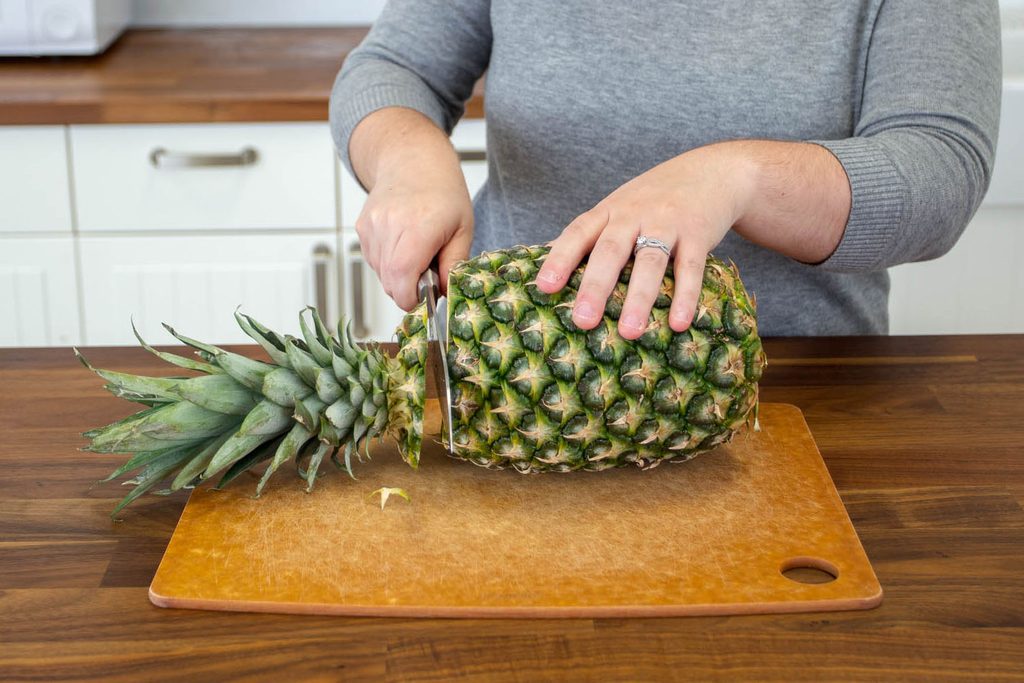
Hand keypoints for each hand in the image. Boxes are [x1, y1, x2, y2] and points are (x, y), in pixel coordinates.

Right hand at [348, 108, 473, 310]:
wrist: (413, 160)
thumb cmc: (443, 192)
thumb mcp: (463, 229)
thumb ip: (454, 264)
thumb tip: (445, 293)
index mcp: (418, 229)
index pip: (402, 280)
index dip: (411, 298)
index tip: (425, 298)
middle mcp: (389, 227)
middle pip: (390, 282)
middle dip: (408, 288)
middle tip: (427, 272)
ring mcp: (371, 226)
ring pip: (380, 273)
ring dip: (398, 274)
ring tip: (416, 251)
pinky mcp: (362, 227)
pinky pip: (373, 259)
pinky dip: (387, 261)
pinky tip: (402, 243)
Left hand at [536, 143, 757, 338]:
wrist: (712, 171)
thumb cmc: (655, 199)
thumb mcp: (618, 207)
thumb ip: (589, 233)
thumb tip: (543, 260)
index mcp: (609, 211)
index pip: (578, 233)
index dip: (560, 259)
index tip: (544, 287)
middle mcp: (634, 214)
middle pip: (610, 251)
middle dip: (595, 287)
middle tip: (582, 321)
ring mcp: (667, 223)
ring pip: (649, 262)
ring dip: (638, 298)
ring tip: (629, 332)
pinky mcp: (698, 234)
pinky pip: (690, 268)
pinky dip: (685, 296)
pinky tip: (678, 324)